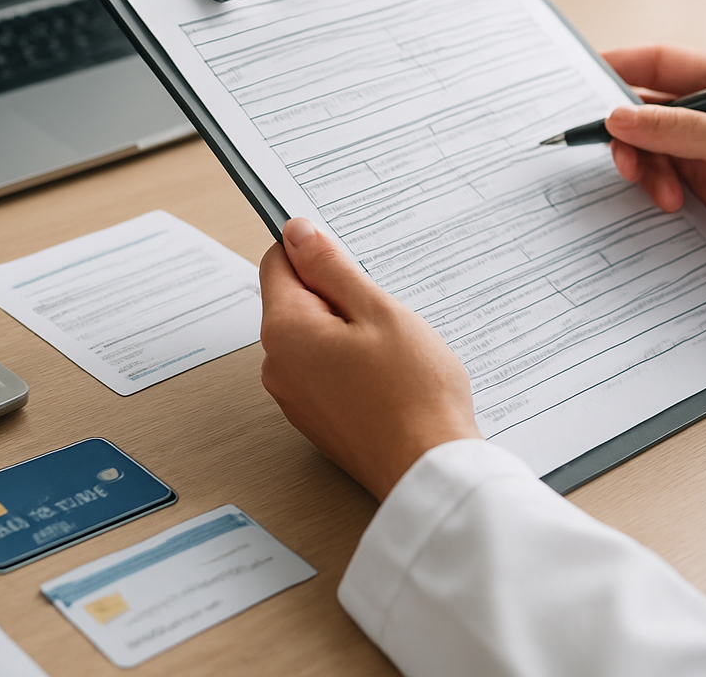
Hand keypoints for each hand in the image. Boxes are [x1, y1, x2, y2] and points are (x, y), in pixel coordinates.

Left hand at [259, 218, 481, 500]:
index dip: (313, 251)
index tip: (349, 260)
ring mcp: (295, 398)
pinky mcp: (316, 420)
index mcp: (286, 331)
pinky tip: (388, 378)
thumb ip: (331, 268)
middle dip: (337, 296)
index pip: (277, 262)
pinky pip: (325, 371)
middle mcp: (278, 366)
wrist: (429, 471)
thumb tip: (297, 233)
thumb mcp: (377, 311)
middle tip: (383, 315)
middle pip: (296, 301)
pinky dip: (352, 364)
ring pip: (314, 337)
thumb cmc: (413, 394)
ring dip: (348, 331)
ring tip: (392, 351)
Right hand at [601, 45, 705, 311]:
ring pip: (646, 147)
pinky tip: (673, 204)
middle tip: (624, 158)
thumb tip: (620, 117)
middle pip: (645, 108)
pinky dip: (654, 189)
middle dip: (628, 133)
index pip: (663, 63)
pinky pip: (656, 177)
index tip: (585, 74)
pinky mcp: (698, 184)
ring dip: (644, 168)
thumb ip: (679, 130)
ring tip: (663, 192)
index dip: (622, 64)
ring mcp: (702, 150)